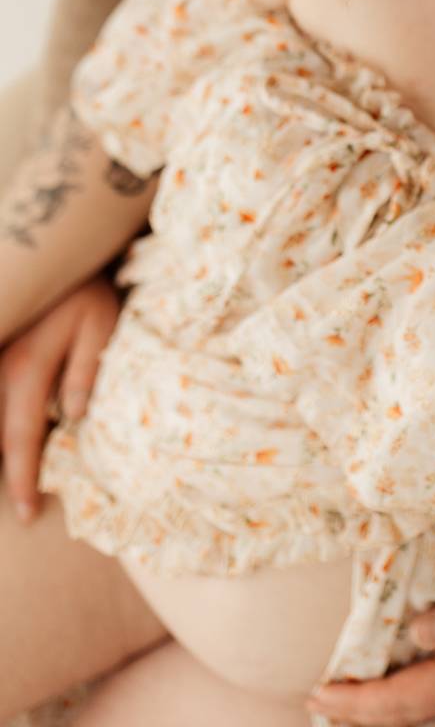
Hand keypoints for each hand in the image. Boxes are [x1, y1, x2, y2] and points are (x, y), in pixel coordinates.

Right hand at [0, 275, 120, 520]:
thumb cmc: (86, 290)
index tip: (29, 512)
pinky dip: (2, 416)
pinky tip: (11, 426)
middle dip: (6, 470)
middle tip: (22, 504)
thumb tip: (71, 419)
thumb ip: (85, 372)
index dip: (23, 480)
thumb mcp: (100, 326)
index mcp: (28, 371)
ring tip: (18, 470)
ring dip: (3, 442)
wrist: (51, 246)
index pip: (22, 439)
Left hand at [306, 548, 434, 723]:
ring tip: (341, 701)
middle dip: (359, 711)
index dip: (361, 702)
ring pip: (416, 707)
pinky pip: (429, 692)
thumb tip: (417, 632)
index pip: (405, 699)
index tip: (320, 691)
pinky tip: (387, 684)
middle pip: (405, 712)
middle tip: (315, 700)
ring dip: (377, 708)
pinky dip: (400, 696)